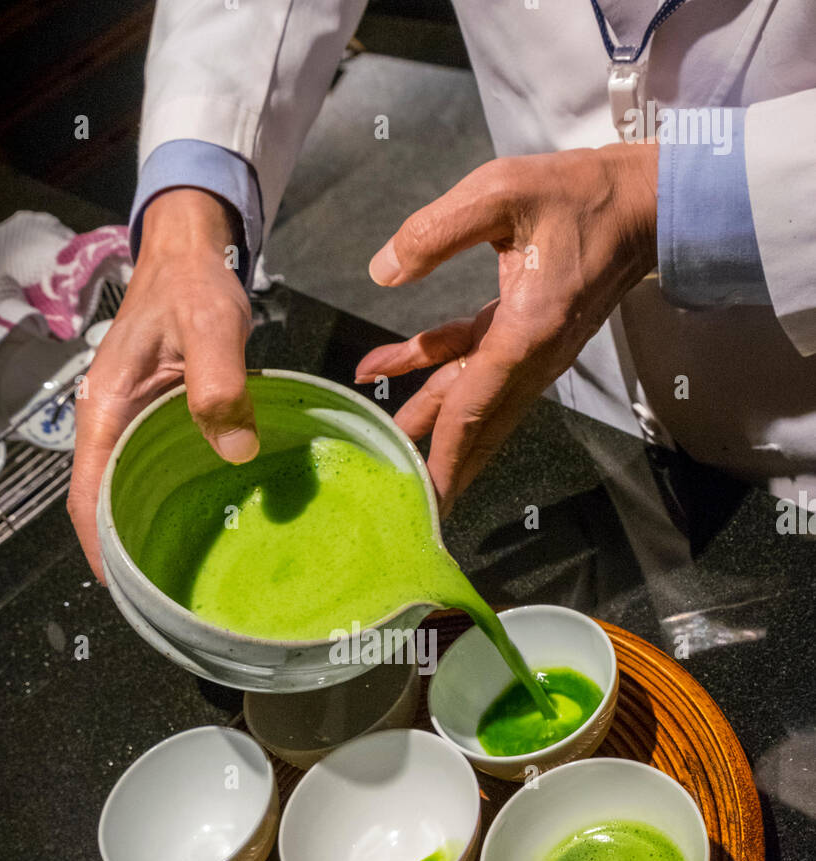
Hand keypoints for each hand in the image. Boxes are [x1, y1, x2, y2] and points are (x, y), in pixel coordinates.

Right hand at [69, 188, 257, 579]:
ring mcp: (133, 424)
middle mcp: (112, 424)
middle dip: (129, 550)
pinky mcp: (158, 421)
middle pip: (106, 502)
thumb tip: (235, 451)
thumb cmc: (193, 285)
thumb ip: (220, 384)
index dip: (100, 546)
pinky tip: (208, 520)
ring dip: (151, 528)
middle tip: (170, 593)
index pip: (87, 493)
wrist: (192, 254)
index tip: (125, 586)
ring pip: (131, 489)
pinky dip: (172, 500)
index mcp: (107, 409)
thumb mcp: (210, 325)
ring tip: (190, 571)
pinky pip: (156, 471)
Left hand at [355, 143, 657, 513]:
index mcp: (527, 332)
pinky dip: (434, 368)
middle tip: (406, 498)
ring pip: (473, 399)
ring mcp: (532, 351)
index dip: (444, 453)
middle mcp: (532, 356)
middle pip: (475, 423)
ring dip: (429, 418)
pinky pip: (475, 364)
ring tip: (384, 438)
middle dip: (440, 462)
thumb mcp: (503, 192)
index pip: (474, 407)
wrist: (646, 204)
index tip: (428, 496)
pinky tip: (392, 364)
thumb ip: (437, 231)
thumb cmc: (583, 194)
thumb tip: (384, 271)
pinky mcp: (526, 334)